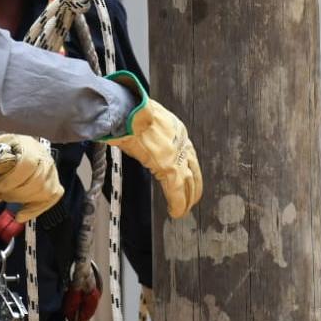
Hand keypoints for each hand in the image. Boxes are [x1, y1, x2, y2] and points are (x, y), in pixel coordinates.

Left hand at [0, 133, 63, 222]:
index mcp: (28, 144)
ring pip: (45, 192)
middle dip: (15, 192)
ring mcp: (52, 171)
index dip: (10, 180)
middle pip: (38, 181)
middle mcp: (45, 157)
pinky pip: (51, 199)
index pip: (27, 164)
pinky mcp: (54, 185)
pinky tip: (20, 215)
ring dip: (22, 199)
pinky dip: (35, 210)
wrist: (7, 156)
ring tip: (7, 195)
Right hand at [102, 72, 202, 217]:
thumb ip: (146, 132)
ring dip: (187, 198)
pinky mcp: (168, 166)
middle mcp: (181, 141)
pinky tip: (176, 211)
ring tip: (184, 209)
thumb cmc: (128, 111)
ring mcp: (177, 154)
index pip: (187, 154)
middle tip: (192, 200)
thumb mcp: (144, 119)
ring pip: (188, 182)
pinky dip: (177, 202)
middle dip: (193, 187)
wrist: (127, 109)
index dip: (188, 169)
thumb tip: (135, 135)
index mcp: (176, 129)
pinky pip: (176, 189)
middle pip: (193, 169)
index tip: (187, 179)